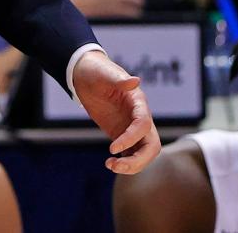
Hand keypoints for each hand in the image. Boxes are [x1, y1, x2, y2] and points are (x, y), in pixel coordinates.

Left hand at [72, 50, 159, 174]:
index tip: (111, 148)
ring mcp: (131, 128)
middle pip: (151, 146)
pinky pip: (130, 153)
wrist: (85, 74)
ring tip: (110, 165)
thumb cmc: (95, 71)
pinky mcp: (122, 134)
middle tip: (116, 166)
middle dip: (138, 160)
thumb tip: (136, 81)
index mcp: (138, 103)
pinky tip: (110, 164)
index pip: (143, 125)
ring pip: (143, 153)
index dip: (131, 138)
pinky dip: (125, 162)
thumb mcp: (104, 73)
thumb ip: (119, 79)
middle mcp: (139, 117)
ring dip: (132, 164)